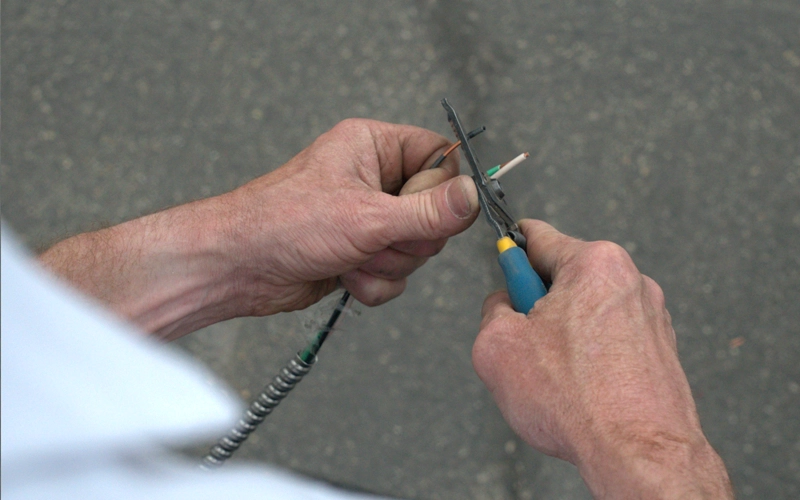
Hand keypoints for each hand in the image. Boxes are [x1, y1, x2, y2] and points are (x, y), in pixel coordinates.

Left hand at [217, 118, 478, 312]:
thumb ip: (428, 212)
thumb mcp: (367, 216)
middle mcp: (373, 179)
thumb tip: (473, 197)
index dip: (444, 189)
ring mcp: (367, 218)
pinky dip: (374, 282)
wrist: (239, 267)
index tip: (434, 212)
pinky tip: (346, 275)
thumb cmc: (283, 222)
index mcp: (373, 147)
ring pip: (416, 248)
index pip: (439, 157)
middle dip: (408, 238)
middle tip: (377, 238)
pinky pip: (396, 272)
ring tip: (353, 257)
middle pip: (435, 210)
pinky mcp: (360, 251)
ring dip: (388, 264)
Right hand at [473, 220, 731, 498]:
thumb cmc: (579, 402)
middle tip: (526, 342)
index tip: (503, 255)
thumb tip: (504, 306)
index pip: (539, 237)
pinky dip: (590, 355)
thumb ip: (492, 310)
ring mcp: (651, 314)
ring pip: (585, 311)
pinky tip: (582, 387)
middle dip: (538, 305)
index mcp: (594, 264)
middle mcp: (630, 280)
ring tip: (557, 376)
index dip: (510, 249)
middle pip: (564, 277)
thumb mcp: (496, 347)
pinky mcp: (661, 347)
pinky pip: (610, 338)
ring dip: (563, 334)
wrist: (640, 454)